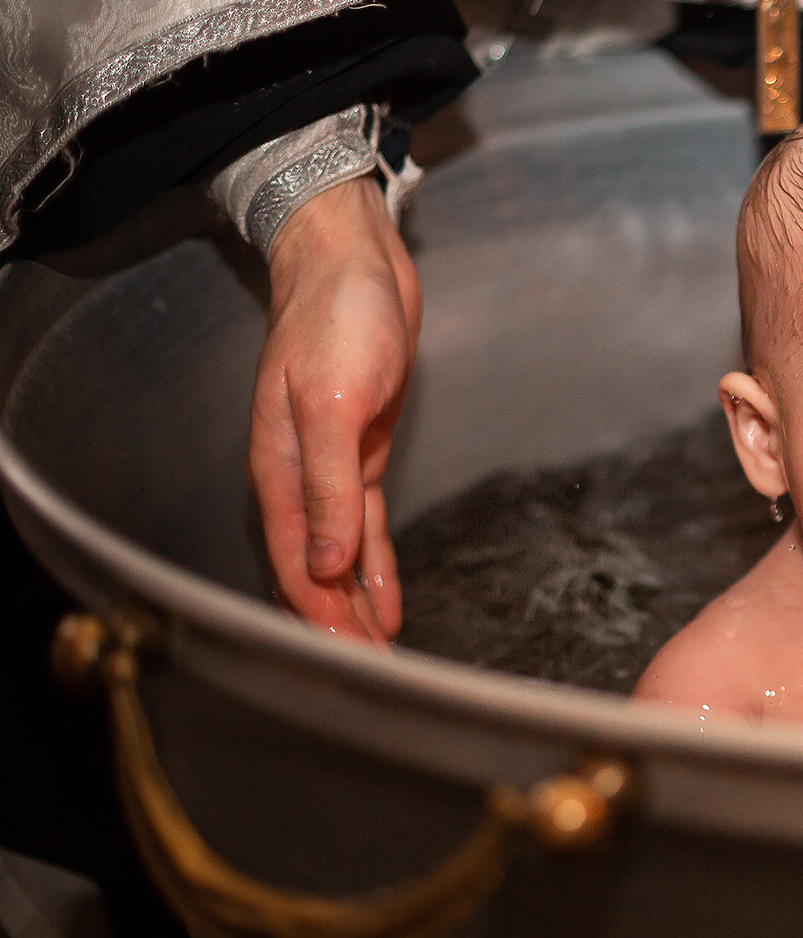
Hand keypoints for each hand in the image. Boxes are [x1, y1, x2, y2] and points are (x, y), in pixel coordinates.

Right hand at [250, 176, 420, 641]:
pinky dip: (376, 563)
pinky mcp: (362, 452)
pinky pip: (364, 524)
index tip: (349, 660)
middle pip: (313, 570)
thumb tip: (323, 562)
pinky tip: (387, 596)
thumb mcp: (334, 403)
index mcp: (279, 469)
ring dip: (357, 602)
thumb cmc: (338, 319)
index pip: (293, 564)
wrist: (354, 263)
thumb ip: (327, 486)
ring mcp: (331, 466)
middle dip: (338, 623)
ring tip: (380, 652)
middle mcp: (299, 477)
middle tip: (372, 674)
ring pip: (340, 554)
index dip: (319, 616)